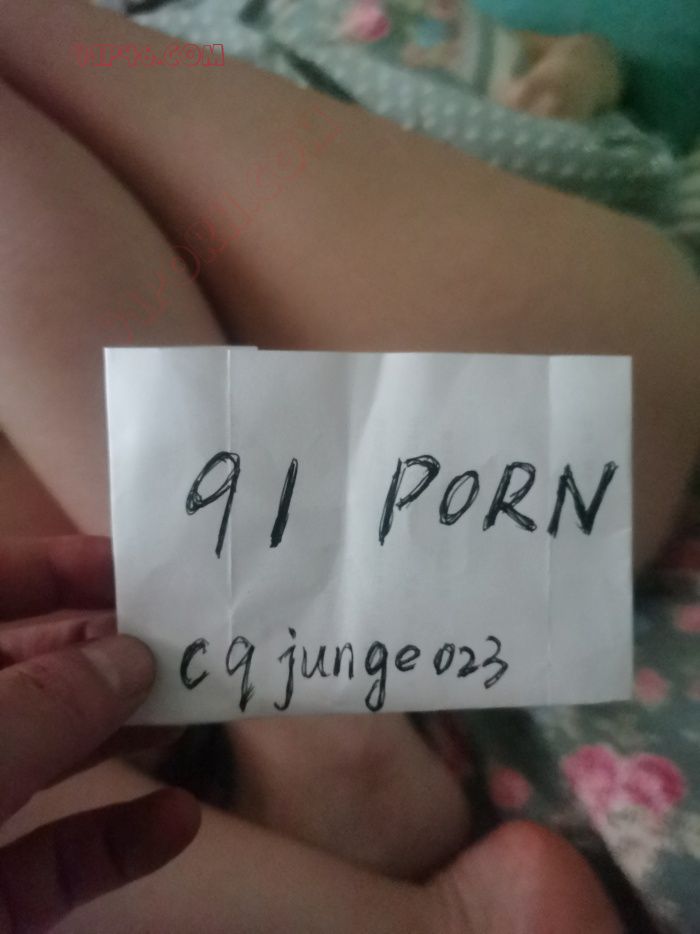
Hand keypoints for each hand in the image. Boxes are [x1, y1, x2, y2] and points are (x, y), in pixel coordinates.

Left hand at [0, 536, 199, 932]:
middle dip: (108, 658)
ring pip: (45, 764)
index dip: (54, 569)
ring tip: (199, 714)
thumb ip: (44, 703)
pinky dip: (115, 843)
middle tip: (192, 645)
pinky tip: (176, 821)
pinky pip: (53, 861)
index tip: (138, 569)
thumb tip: (130, 657)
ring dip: (123, 741)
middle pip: (25, 676)